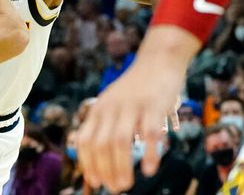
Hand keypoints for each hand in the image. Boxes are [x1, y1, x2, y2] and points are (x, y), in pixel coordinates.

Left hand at [77, 25, 197, 192]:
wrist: (157, 60)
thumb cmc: (135, 89)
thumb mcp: (111, 104)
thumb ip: (105, 125)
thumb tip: (99, 157)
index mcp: (99, 109)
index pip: (86, 139)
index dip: (87, 162)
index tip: (94, 181)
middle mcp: (111, 108)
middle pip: (101, 144)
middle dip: (105, 169)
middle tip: (114, 188)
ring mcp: (132, 106)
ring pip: (119, 141)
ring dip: (121, 166)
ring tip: (125, 185)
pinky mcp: (153, 105)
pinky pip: (149, 132)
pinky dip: (148, 153)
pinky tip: (149, 169)